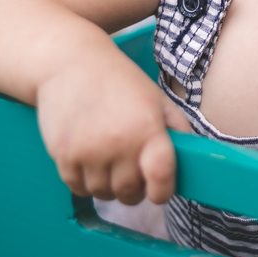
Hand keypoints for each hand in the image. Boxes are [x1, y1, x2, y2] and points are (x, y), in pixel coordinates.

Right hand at [36, 63, 190, 204]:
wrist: (70, 62)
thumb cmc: (118, 81)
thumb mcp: (156, 98)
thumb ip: (177, 128)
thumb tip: (194, 158)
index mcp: (148, 128)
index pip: (160, 178)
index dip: (162, 192)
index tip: (159, 192)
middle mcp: (119, 143)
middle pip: (129, 193)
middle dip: (134, 189)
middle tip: (131, 172)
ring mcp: (89, 151)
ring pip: (102, 194)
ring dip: (108, 186)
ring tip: (108, 162)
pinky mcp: (63, 155)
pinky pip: (77, 189)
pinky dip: (85, 183)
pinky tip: (89, 161)